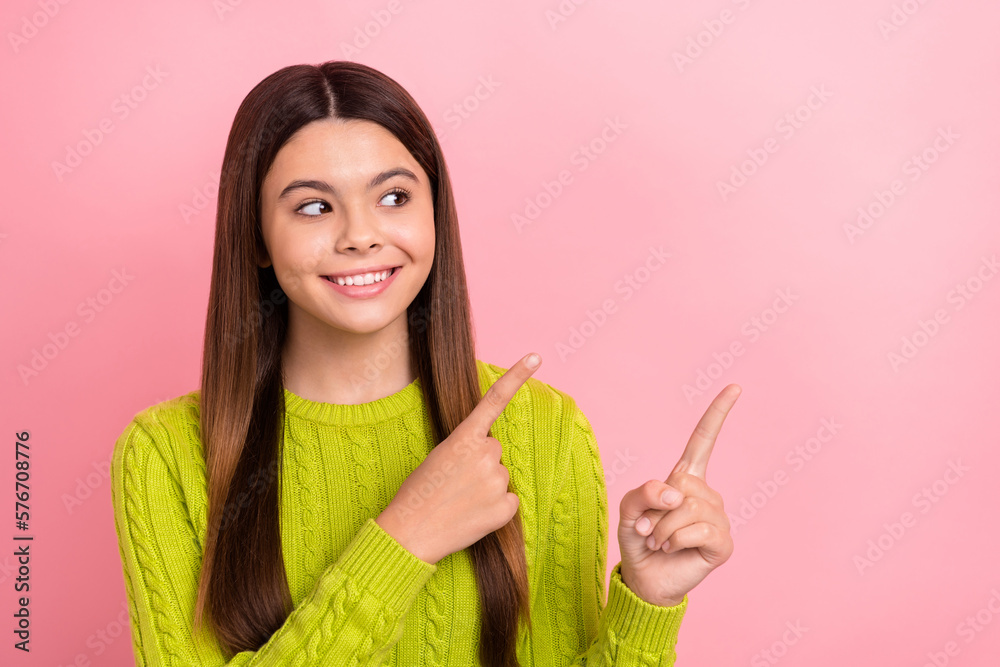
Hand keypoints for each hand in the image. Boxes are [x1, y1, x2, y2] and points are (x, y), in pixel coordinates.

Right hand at [376, 353, 541, 563]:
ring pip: (501, 476)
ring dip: (486, 487)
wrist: (410, 534)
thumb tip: (488, 457)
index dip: (517, 376)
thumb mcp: (437, 457)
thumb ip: (466, 448)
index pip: (494, 400)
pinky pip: (509, 501)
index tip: (536, 357)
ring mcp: (497, 481)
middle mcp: (485, 455)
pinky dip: (495, 509)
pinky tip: (473, 515)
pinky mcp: (506, 508)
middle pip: (495, 450)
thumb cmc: (418, 494)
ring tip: (460, 501)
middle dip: (480, 463)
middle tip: (455, 482)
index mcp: (463, 438)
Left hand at [617, 384, 740, 606]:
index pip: (704, 441)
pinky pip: (697, 530)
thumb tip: (676, 494)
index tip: (735, 387)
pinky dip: (674, 540)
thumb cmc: (638, 540)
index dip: (718, 414)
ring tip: (659, 541)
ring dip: (662, 529)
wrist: (644, 579)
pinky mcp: (723, 543)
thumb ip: (644, 492)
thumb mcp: (628, 509)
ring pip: (687, 509)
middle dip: (656, 510)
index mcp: (685, 478)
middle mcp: (706, 494)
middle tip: (649, 528)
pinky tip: (673, 549)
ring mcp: (718, 518)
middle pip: (682, 485)